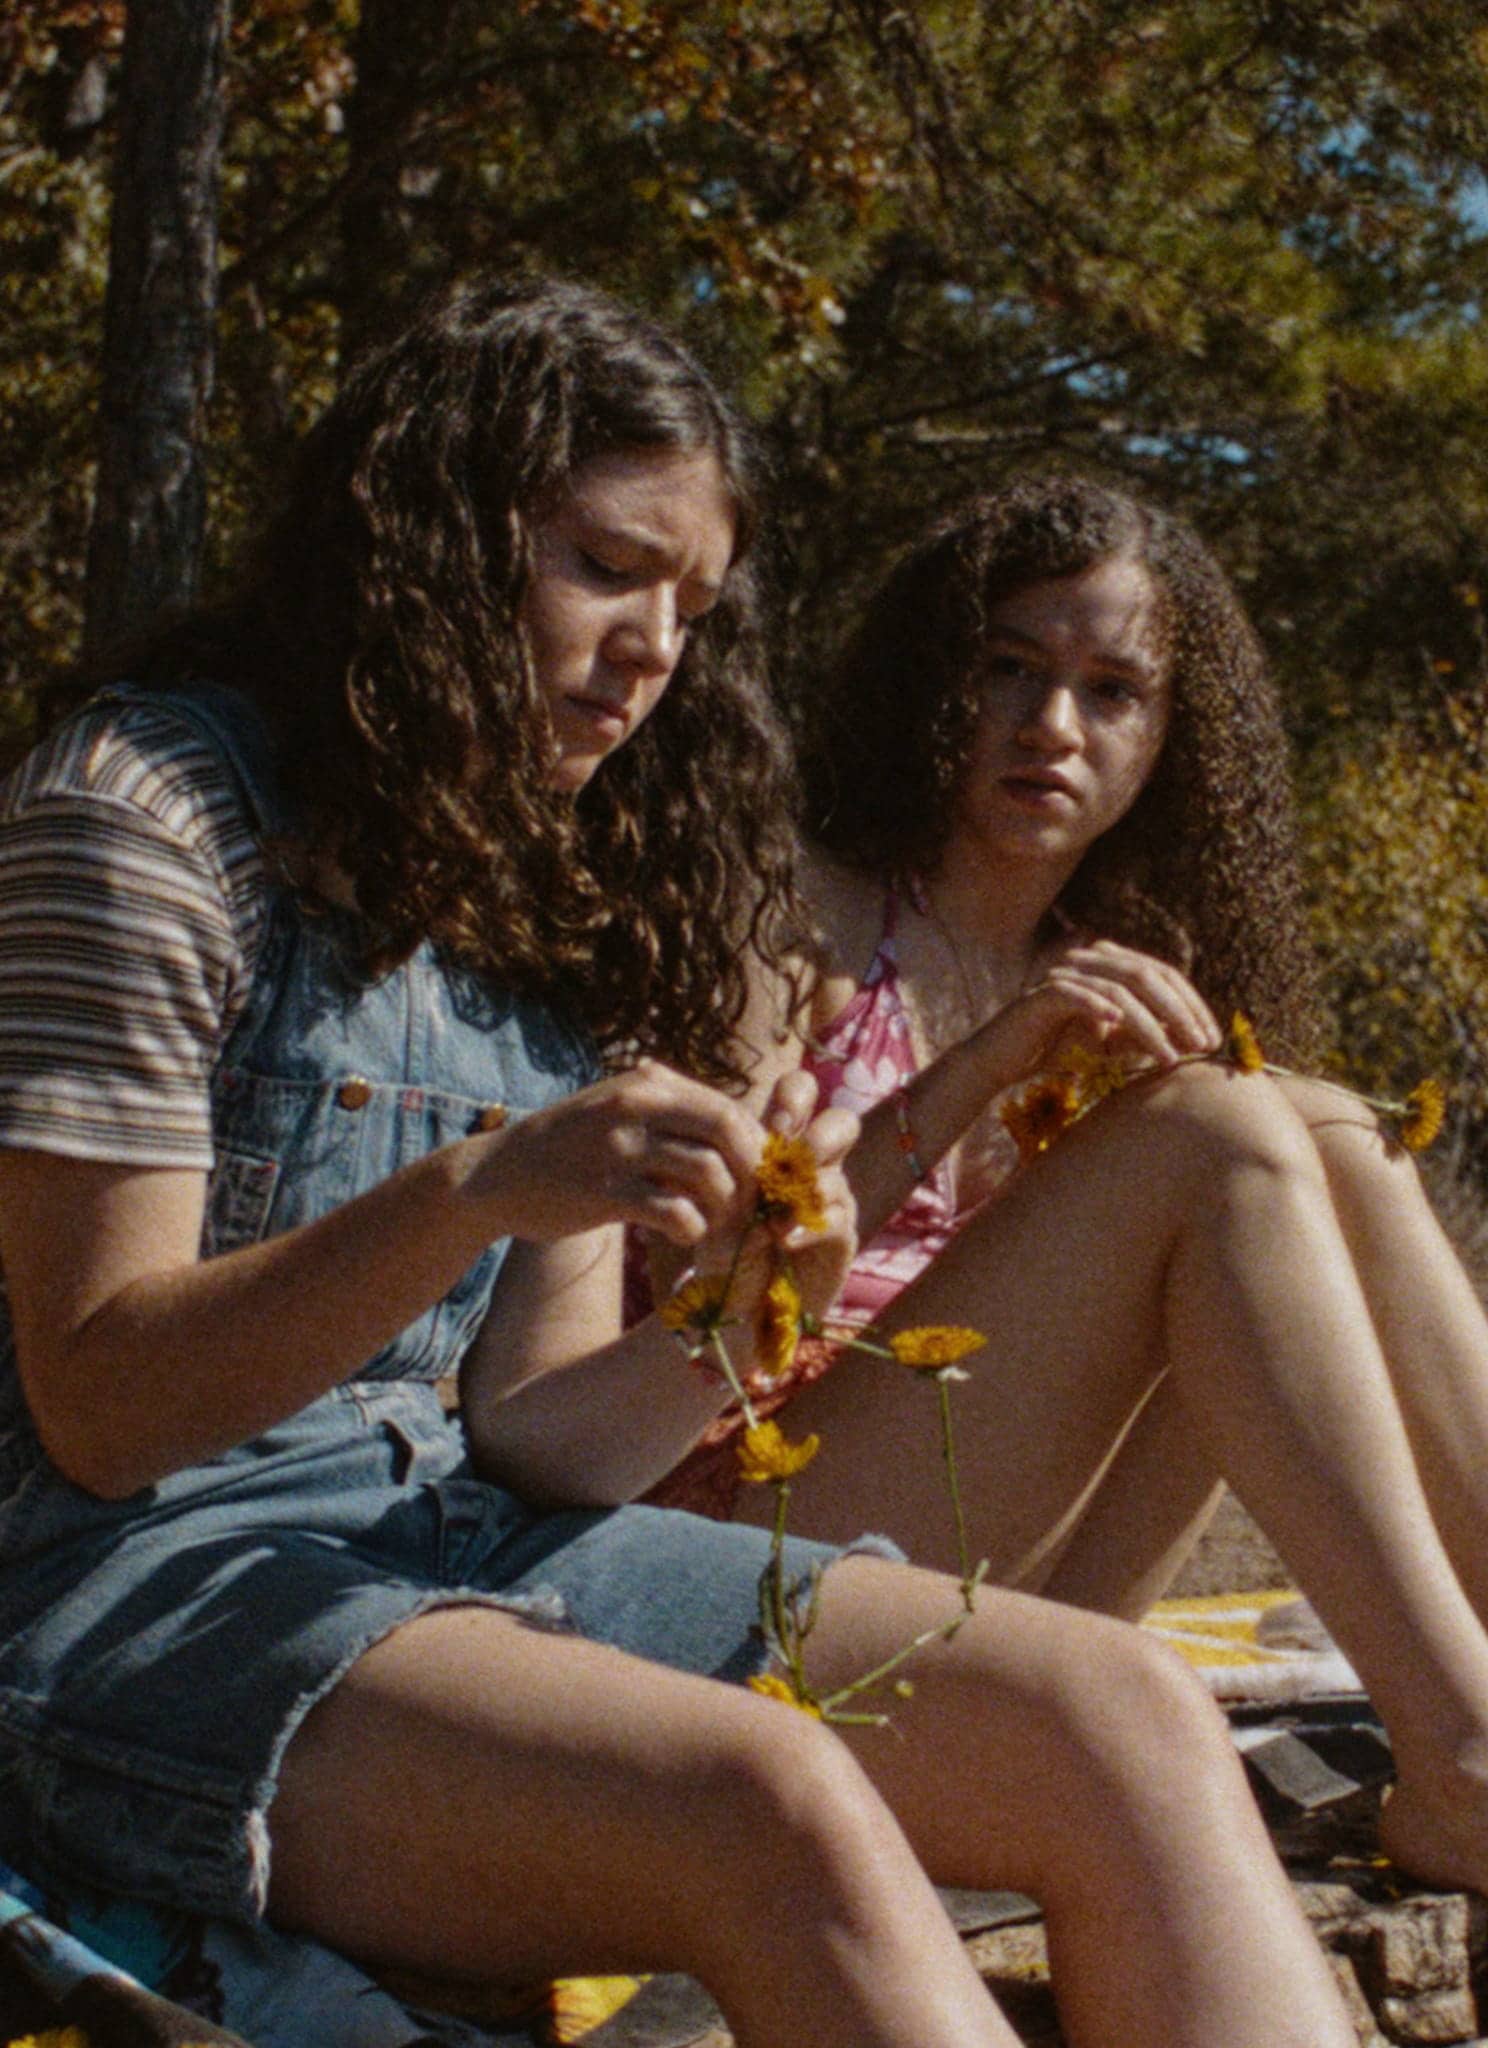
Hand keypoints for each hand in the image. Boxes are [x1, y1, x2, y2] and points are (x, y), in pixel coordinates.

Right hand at [471, 1058, 770, 1245]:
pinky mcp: (604, 1192)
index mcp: (648, 1084)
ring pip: (708, 1173)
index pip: (728, 1108)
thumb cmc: (570, 1145)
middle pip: (728, 1133)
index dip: (756, 1147)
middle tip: (748, 1205)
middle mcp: (636, 1108)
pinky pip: (674, 1211)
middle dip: (750, 1174)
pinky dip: (693, 1229)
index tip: (755, 1179)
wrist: (498, 1173)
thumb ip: (670, 1107)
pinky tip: (685, 1236)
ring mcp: (619, 1149)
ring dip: (725, 1208)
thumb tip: (741, 1128)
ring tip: (714, 1224)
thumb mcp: (617, 1105)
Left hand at [682, 1069, 859, 1354]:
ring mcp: (831, 1201)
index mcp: (783, 1141)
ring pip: (836, 1175)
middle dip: (819, 1135)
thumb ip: (692, 1141)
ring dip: (803, 1189)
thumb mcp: (698, 1186)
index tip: (772, 1123)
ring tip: (775, 1211)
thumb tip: (649, 1066)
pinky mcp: (840, 1240)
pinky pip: (838, 1220)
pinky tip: (782, 1239)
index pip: (802, 1094)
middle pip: (842, 1123)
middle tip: (790, 1153)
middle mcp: (813, 1165)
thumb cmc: (715, 1235)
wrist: (731, 1301)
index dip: (793, 1099)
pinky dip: (808, 1227)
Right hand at [984, 938, 1221, 1080]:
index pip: (1162, 974)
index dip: (1192, 1004)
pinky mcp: (1040, 994)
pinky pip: (1075, 995)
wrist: (1003, 1061)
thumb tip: (1193, 1037)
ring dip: (1150, 1025)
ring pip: (1119, 990)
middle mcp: (1089, 961)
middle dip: (1180, 1012)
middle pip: (1147, 975)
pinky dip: (1098, 1008)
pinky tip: (1117, 1027)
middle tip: (1201, 1045)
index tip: (1212, 1038)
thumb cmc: (1059, 1049)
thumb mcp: (1113, 1042)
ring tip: (1170, 1057)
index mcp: (1109, 965)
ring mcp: (1064, 974)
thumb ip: (1146, 1032)